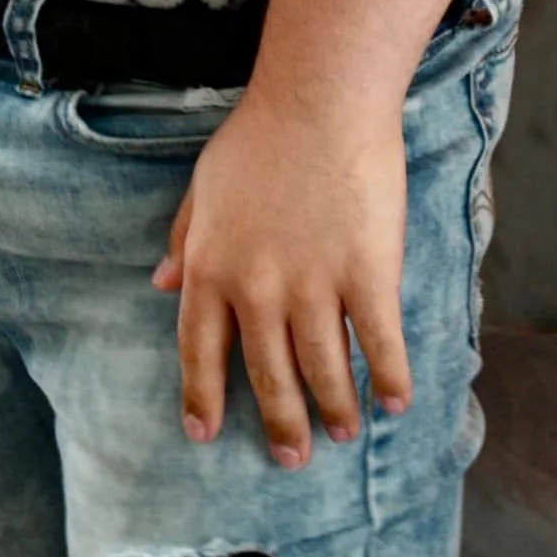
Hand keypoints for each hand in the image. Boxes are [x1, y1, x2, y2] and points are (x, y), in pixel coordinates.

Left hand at [150, 90, 415, 466]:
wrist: (320, 98)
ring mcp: (314, 286)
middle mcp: (257, 290)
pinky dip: (388, 378)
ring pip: (323, 369)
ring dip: (333, 409)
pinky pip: (379, 342)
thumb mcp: (204, 186)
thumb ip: (184, 238)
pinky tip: (396, 403)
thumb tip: (160, 285)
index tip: (204, 433)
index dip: (202, 396)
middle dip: (281, 423)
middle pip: (268, 375)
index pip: (199, 350)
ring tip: (341, 434)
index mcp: (211, 268)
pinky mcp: (367, 275)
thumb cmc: (260, 134)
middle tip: (290, 459)